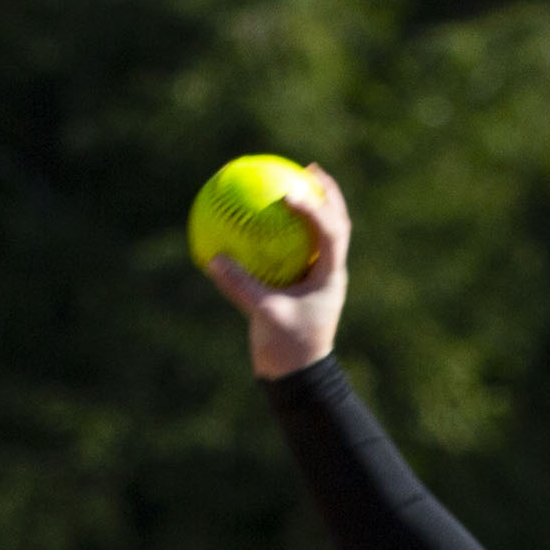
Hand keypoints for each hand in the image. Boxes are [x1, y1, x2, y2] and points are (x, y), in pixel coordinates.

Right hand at [203, 162, 350, 378]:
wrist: (299, 379)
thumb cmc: (288, 350)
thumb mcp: (264, 316)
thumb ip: (241, 287)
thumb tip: (213, 259)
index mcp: (329, 277)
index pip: (330, 233)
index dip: (314, 209)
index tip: (289, 193)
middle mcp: (328, 273)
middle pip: (336, 224)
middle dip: (326, 195)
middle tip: (309, 170)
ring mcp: (316, 279)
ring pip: (319, 235)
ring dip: (310, 208)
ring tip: (291, 181)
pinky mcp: (300, 287)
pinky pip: (291, 251)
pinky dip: (280, 233)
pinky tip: (257, 220)